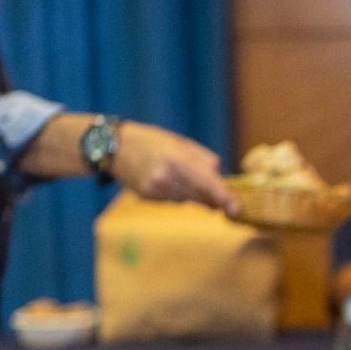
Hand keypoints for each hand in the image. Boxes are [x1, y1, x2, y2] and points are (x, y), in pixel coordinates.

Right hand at [110, 122, 235, 211]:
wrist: (114, 146)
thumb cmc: (153, 141)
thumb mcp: (181, 142)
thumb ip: (204, 160)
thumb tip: (221, 180)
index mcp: (177, 158)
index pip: (207, 183)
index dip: (223, 197)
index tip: (236, 208)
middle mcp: (166, 176)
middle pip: (200, 196)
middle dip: (212, 197)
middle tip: (218, 195)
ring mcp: (155, 189)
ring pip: (187, 201)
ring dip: (193, 194)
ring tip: (179, 175)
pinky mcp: (147, 197)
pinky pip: (173, 201)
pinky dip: (176, 194)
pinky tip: (165, 180)